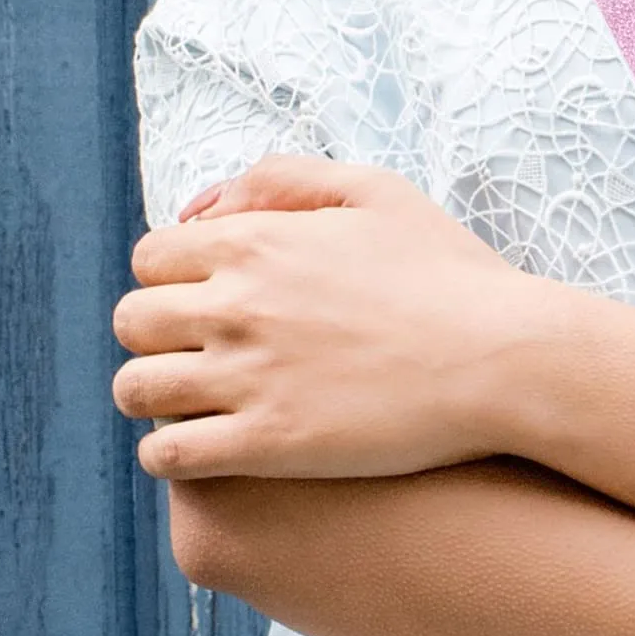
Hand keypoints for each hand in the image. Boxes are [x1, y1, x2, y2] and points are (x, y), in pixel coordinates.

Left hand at [112, 156, 563, 479]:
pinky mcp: (266, 445)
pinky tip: (207, 451)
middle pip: (131, 322)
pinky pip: (167, 457)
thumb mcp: (376, 190)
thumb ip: (284, 178)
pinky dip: (170, 455)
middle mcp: (238, 305)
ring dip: (154, 396)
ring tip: (193, 404)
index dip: (171, 277)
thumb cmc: (448, 272)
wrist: (502, 356)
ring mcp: (248, 377)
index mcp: (259, 241)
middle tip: (196, 351)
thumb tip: (203, 205)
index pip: (150, 257)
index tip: (202, 298)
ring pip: (136, 390)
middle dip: (155, 334)